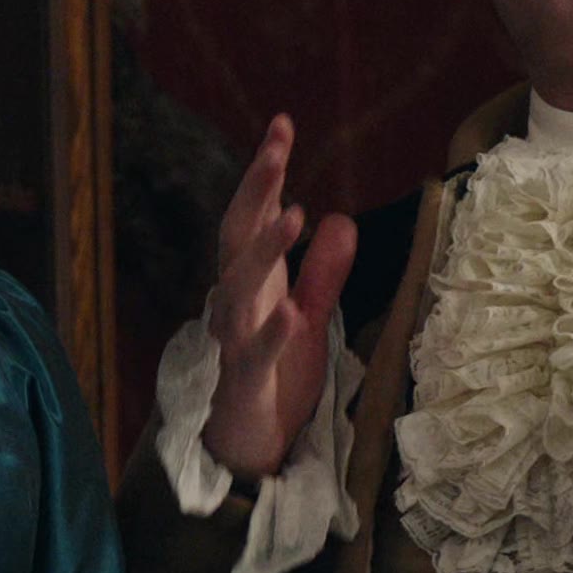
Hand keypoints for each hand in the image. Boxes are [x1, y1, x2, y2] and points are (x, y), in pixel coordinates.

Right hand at [199, 116, 362, 480]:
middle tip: (277, 145)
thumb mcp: (305, 319)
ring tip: (295, 213)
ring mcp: (233, 340)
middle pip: (237, 235)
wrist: (242, 448)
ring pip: (240, 287)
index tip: (281, 124)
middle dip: (256, 189)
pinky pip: (255, 354)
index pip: (253, 216)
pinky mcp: (244, 381)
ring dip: (266, 250)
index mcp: (251, 284)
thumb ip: (321, 274)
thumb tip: (339, 219)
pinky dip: (271, 334)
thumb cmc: (269, 381)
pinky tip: (291, 313)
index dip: (265, 172)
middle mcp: (234, 302)